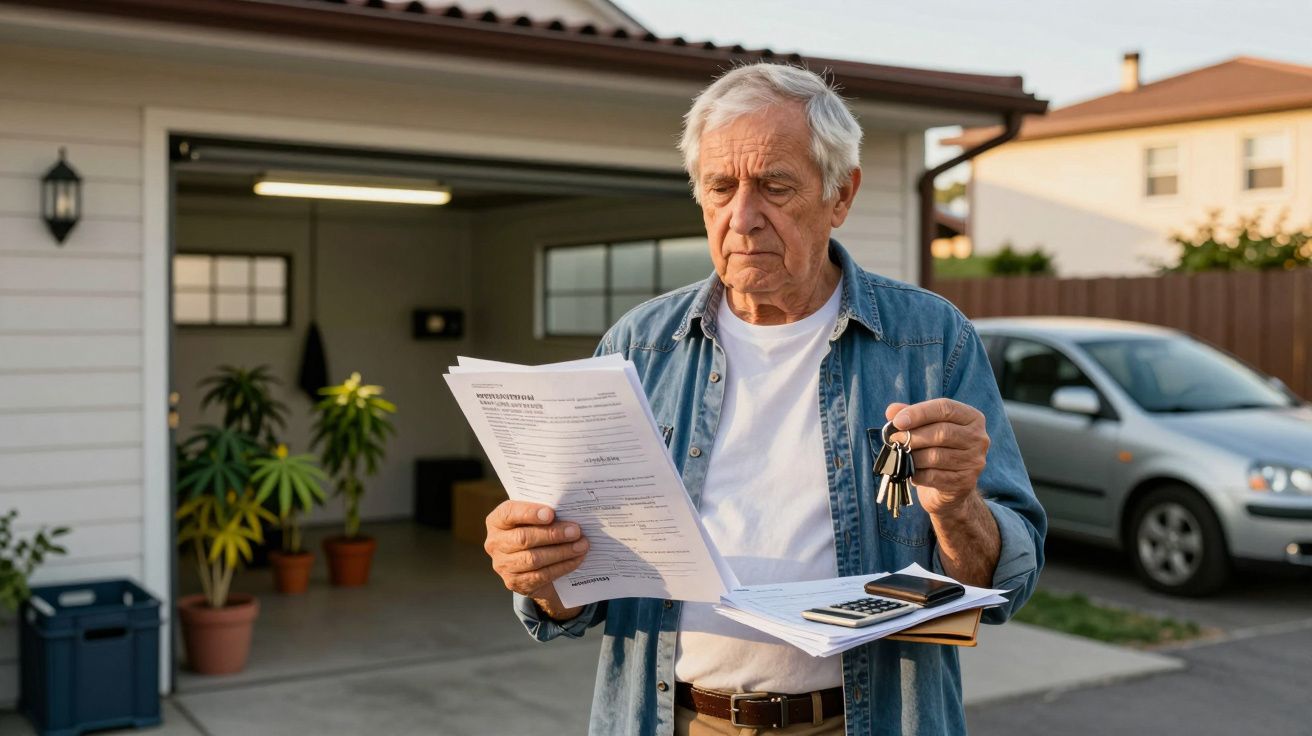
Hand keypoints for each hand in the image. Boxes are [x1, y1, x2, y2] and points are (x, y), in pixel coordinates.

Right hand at [484, 501, 589, 619]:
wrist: (533, 564)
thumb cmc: (536, 532)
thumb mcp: (535, 519)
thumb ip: (545, 513)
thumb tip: (570, 510)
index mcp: (497, 521)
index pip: (509, 513)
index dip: (529, 513)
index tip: (551, 514)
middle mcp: (494, 543)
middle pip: (523, 538)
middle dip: (552, 534)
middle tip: (576, 531)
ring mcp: (502, 565)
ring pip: (533, 559)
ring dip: (561, 552)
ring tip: (581, 545)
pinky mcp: (514, 582)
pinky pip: (541, 575)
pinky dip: (562, 566)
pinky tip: (576, 559)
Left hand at [885, 399, 988, 517]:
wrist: (951, 488)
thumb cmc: (936, 449)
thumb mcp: (925, 428)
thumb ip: (910, 416)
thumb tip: (892, 410)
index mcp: (972, 418)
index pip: (945, 408)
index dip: (919, 413)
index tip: (898, 421)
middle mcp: (978, 438)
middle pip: (942, 432)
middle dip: (913, 436)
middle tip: (895, 439)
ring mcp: (974, 462)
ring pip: (936, 456)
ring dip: (913, 456)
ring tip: (900, 455)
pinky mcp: (965, 482)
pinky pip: (934, 476)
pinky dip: (916, 474)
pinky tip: (910, 472)